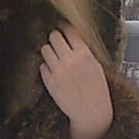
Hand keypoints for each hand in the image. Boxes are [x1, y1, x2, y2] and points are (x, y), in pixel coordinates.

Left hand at [39, 23, 113, 138]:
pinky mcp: (49, 82)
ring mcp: (58, 71)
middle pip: (54, 36)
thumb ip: (83, 51)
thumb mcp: (96, 66)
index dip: (65, 26)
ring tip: (55, 57)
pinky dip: (47, 67)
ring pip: (45, 49)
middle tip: (57, 41)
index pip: (70, 31)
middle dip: (55, 37)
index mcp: (84, 54)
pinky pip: (42, 66)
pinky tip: (54, 72)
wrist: (91, 112)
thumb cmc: (96, 89)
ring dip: (50, 51)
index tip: (62, 25)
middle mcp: (70, 61)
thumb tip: (72, 35)